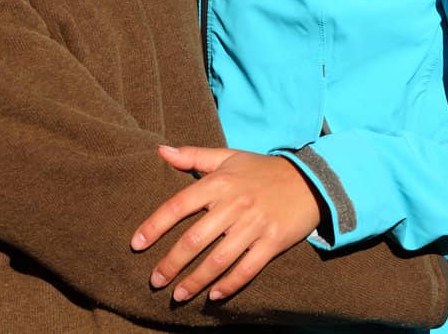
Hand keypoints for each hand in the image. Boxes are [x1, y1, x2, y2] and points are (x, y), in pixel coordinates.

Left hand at [131, 145, 325, 302]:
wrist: (311, 179)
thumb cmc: (262, 170)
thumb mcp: (229, 157)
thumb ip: (193, 156)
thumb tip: (159, 151)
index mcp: (220, 182)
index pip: (179, 205)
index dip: (155, 226)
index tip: (136, 244)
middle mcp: (235, 204)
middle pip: (195, 239)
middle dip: (171, 264)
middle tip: (155, 281)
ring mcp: (255, 224)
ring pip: (218, 259)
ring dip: (195, 281)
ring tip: (178, 295)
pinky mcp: (273, 241)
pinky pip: (247, 268)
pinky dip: (229, 285)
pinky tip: (213, 295)